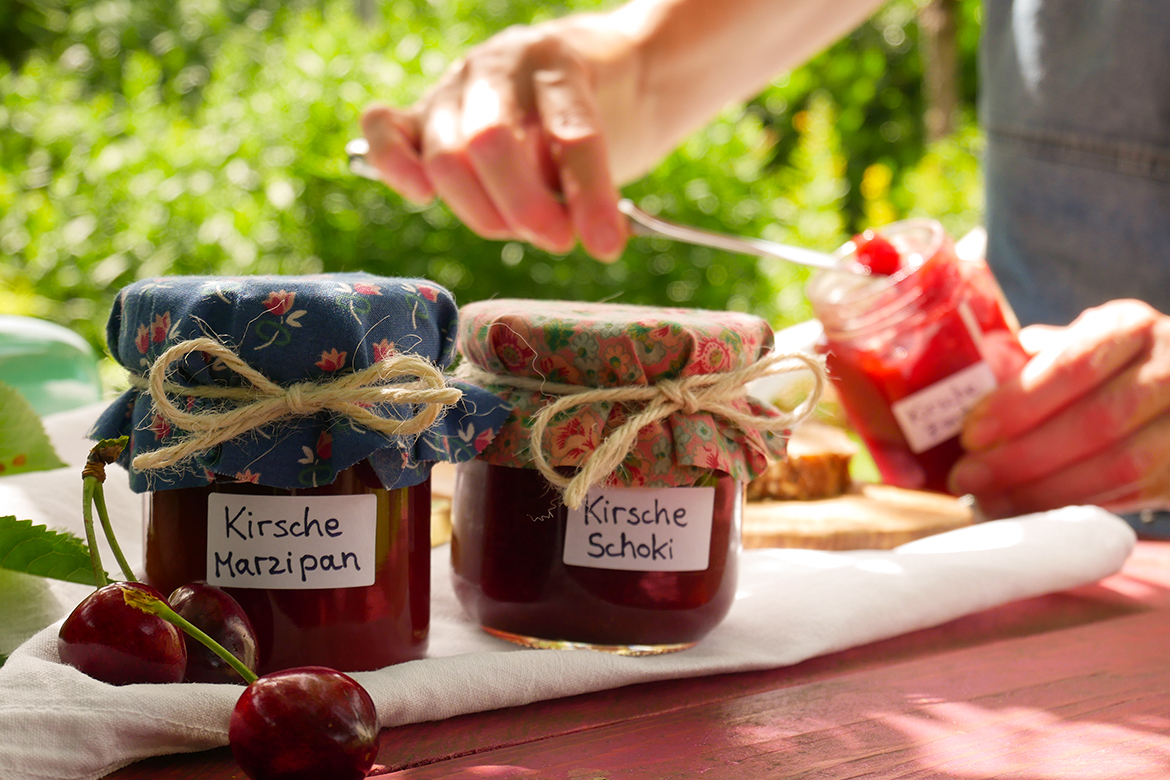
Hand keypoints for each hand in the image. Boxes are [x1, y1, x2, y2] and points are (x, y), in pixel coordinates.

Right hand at [360, 21, 629, 260]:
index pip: (571, 133)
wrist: (589, 71)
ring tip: (522, 230)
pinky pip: (385, 133)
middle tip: (557, 240)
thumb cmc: (605, 110)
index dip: (589, 195)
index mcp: (557, 62)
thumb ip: (591, 180)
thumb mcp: (620, 134)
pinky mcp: (419, 114)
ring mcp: (452, 88)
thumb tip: (564, 232)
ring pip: (445, 157)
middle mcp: (497, 67)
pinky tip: (423, 195)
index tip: (608, 243)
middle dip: (525, 208)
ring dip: (484, 211)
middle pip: (491, 143)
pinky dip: (396, 167)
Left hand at [948, 299, 1169, 517]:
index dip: (1019, 404)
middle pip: (1095, 421)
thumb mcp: (1078, 344)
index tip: (971, 434)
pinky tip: (1029, 513)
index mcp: (1128, 329)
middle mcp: (1167, 370)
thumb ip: (1030, 362)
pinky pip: (1128, 495)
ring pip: (1117, 466)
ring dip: (1044, 492)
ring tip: (991, 502)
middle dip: (1022, 458)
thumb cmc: (1107, 366)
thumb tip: (970, 382)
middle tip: (968, 478)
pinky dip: (1072, 506)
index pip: (1072, 366)